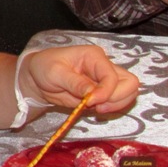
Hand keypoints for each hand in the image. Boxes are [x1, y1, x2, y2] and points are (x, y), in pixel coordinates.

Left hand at [19, 45, 138, 113]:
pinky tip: (93, 110)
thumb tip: (93, 94)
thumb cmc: (44, 68)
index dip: (106, 92)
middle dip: (117, 99)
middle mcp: (105, 66)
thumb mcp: (54, 73)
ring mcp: (106, 81)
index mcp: (94, 56)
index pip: (112, 76)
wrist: (38, 78)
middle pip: (130, 84)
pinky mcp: (104, 93)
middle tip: (97, 108)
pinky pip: (118, 102)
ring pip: (129, 93)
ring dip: (116, 105)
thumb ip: (74, 83)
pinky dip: (111, 109)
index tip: (90, 103)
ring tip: (95, 109)